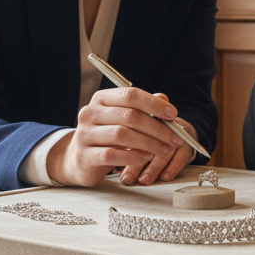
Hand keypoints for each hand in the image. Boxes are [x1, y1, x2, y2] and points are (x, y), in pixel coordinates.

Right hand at [46, 87, 186, 187]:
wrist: (79, 160)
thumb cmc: (107, 136)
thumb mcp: (124, 120)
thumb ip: (143, 109)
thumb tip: (164, 98)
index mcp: (101, 99)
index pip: (130, 95)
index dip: (154, 104)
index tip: (173, 114)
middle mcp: (90, 113)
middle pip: (129, 116)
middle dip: (157, 127)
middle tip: (176, 138)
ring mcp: (84, 134)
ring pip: (122, 135)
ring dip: (149, 143)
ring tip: (165, 149)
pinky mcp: (84, 155)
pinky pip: (113, 154)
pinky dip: (134, 156)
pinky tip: (147, 157)